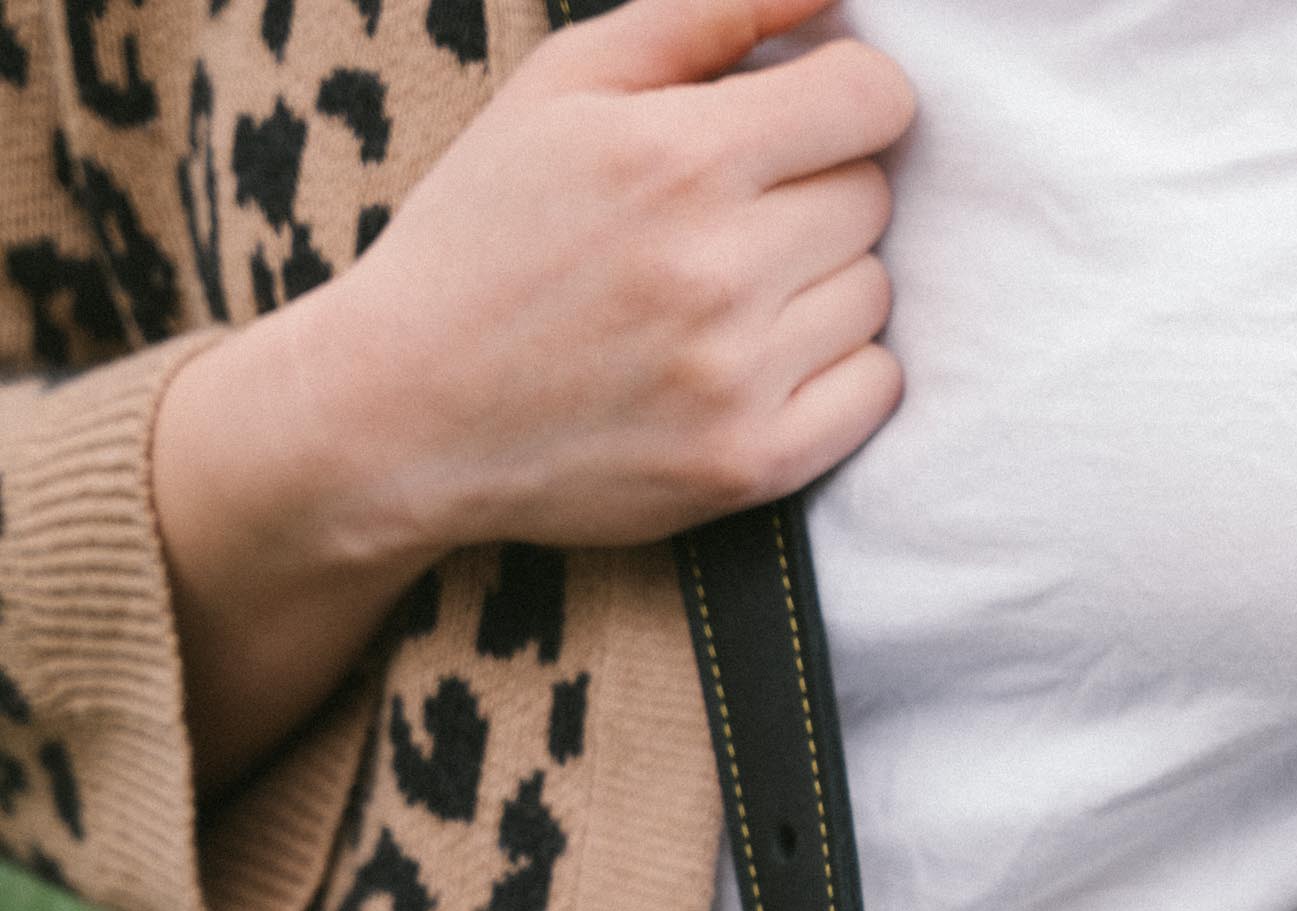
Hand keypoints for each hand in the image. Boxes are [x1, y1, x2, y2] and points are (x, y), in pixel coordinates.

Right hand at [153, 0, 912, 790]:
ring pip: (873, 294)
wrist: (407, 411)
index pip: (869, 100)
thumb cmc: (488, 230)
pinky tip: (756, 358)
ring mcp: (740, 378)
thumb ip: (706, 15)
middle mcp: (719, 270)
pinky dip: (835, 369)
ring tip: (727, 292)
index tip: (814, 114)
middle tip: (733, 215)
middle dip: (815, 188)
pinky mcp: (754, 465)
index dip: (852, 95)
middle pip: (870, 196)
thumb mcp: (566, 84)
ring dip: (822, 282)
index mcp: (677, 157)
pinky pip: (874, 389)